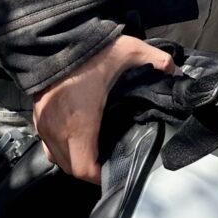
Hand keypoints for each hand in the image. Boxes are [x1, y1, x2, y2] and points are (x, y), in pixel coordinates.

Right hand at [32, 36, 176, 181]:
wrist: (55, 40)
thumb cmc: (92, 51)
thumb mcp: (131, 51)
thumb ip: (158, 62)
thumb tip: (179, 73)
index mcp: (81, 122)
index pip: (84, 169)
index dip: (100, 177)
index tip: (115, 172)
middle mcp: (58, 130)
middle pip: (71, 169)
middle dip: (90, 172)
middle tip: (110, 164)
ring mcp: (45, 126)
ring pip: (57, 159)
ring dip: (76, 161)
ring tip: (97, 154)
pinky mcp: (38, 119)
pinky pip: (48, 146)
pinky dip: (63, 150)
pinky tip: (78, 139)